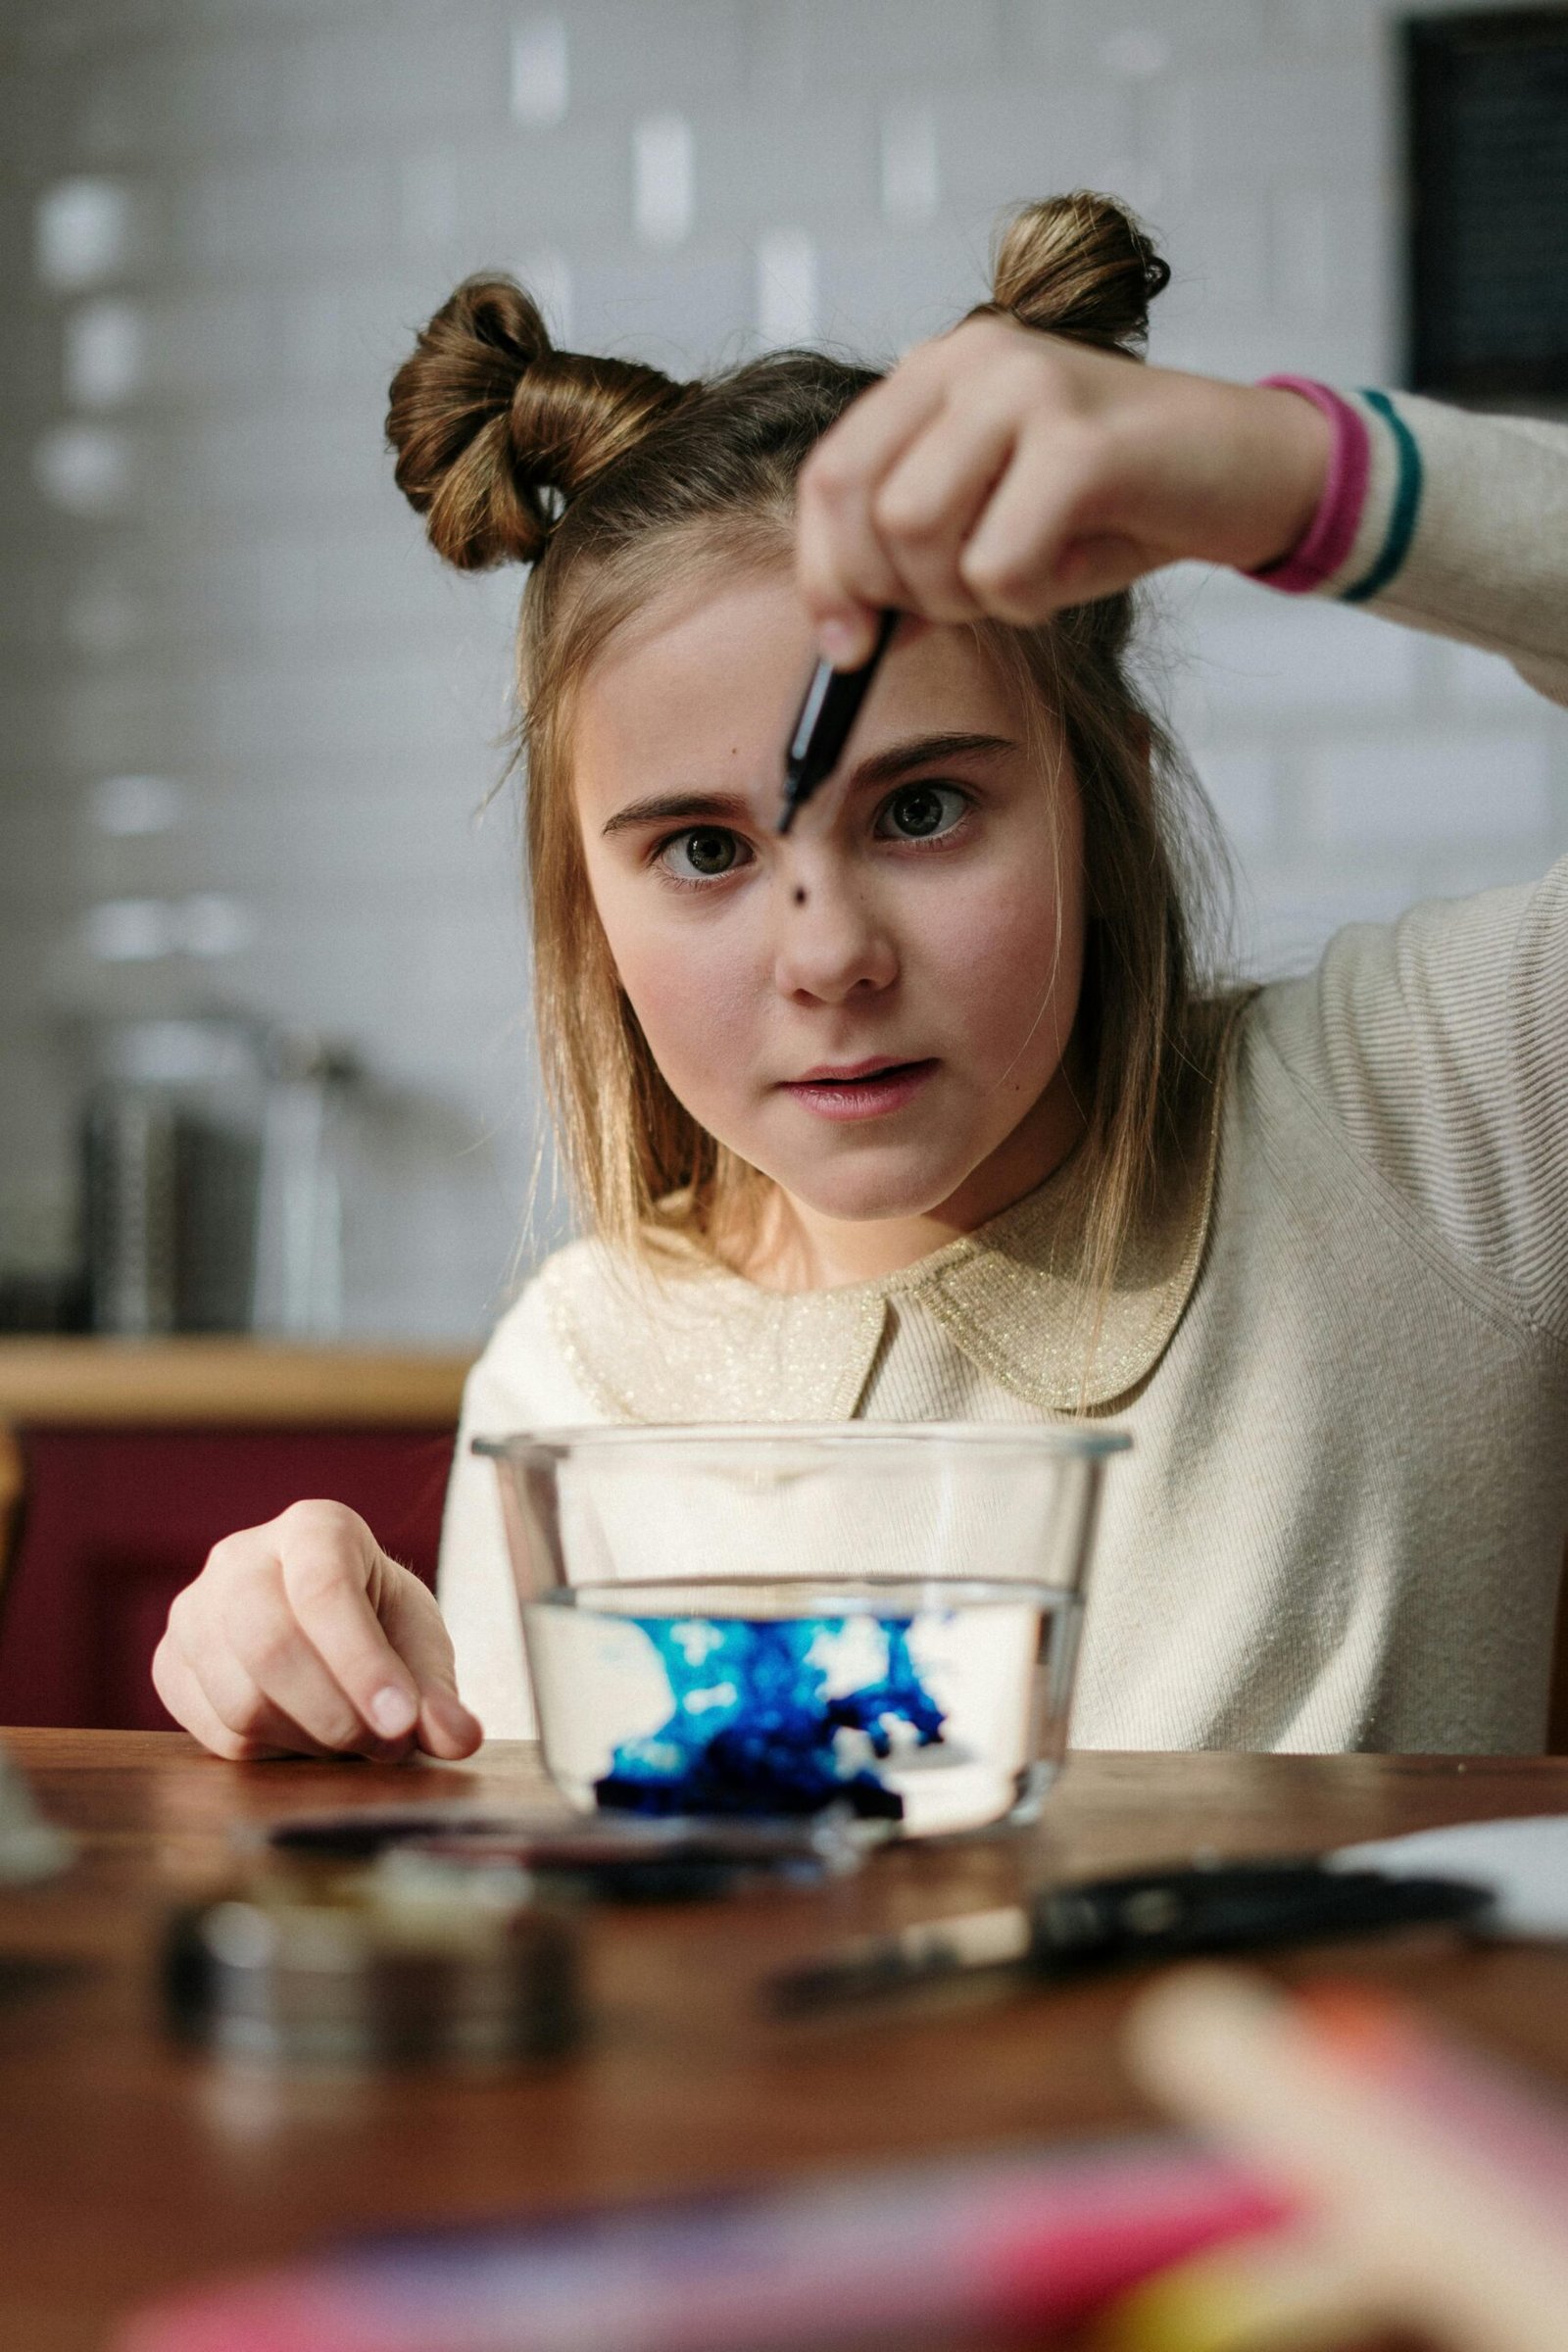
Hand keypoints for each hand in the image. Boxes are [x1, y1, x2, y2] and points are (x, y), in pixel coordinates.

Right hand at [152, 1499, 482, 1761]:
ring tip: (353, 1737)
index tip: (402, 1721)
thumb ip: (439, 1695)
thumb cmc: (380, 1626)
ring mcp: (194, 1609)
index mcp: (315, 1527)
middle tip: (385, 1743)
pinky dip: (271, 1752)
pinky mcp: (170, 1663)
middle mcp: (242, 1556)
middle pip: (269, 1643)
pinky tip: (304, 1734)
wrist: (326, 1631)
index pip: (323, 1587)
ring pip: (240, 1698)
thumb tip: (459, 1738)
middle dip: (335, 1712)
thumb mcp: (421, 1648)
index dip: (363, 1664)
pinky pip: (214, 1731)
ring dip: (308, 1739)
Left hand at [796, 314, 1331, 663]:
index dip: (824, 570)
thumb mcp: (1000, 522)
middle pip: (862, 507)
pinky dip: (1028, 601)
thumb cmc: (1122, 502)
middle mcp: (973, 359)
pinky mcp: (1080, 442)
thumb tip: (849, 634)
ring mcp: (1027, 388)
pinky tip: (1073, 572)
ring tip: (1031, 577)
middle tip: (966, 607)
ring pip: (917, 533)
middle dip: (899, 591)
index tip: (846, 645)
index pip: (830, 474)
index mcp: (940, 370)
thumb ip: (918, 556)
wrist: (1254, 469)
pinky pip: (998, 565)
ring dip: (968, 595)